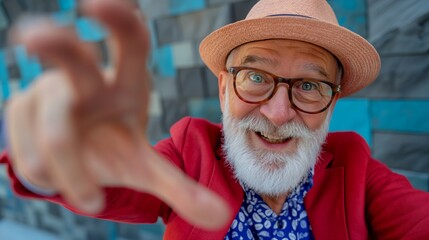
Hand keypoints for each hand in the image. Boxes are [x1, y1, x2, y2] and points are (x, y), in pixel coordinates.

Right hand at [6, 0, 229, 229]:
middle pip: (71, 58)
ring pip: (54, 135)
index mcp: (126, 84)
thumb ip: (182, 190)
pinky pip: (29, 155)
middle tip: (32, 36)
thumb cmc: (116, 149)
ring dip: (71, 175)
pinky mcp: (19, 109)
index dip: (119, 21)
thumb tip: (221, 217)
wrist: (78, 157)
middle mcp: (86, 80)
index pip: (130, 43)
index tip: (100, 4)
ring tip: (86, 190)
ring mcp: (47, 91)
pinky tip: (56, 171)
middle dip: (52, 43)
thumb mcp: (147, 166)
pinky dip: (48, 177)